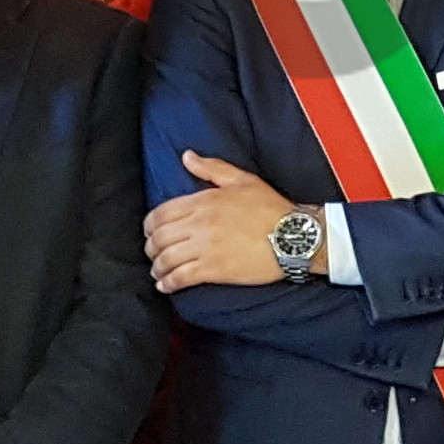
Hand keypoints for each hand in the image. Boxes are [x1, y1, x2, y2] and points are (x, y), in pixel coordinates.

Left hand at [146, 154, 294, 290]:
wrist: (294, 236)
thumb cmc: (272, 208)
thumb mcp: (242, 180)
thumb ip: (211, 168)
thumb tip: (186, 157)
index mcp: (204, 201)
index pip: (161, 213)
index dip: (149, 225)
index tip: (150, 232)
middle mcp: (200, 224)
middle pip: (159, 237)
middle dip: (150, 248)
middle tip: (152, 254)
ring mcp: (206, 248)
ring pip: (167, 259)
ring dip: (157, 267)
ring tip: (158, 272)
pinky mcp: (214, 269)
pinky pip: (182, 277)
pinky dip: (169, 283)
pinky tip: (166, 286)